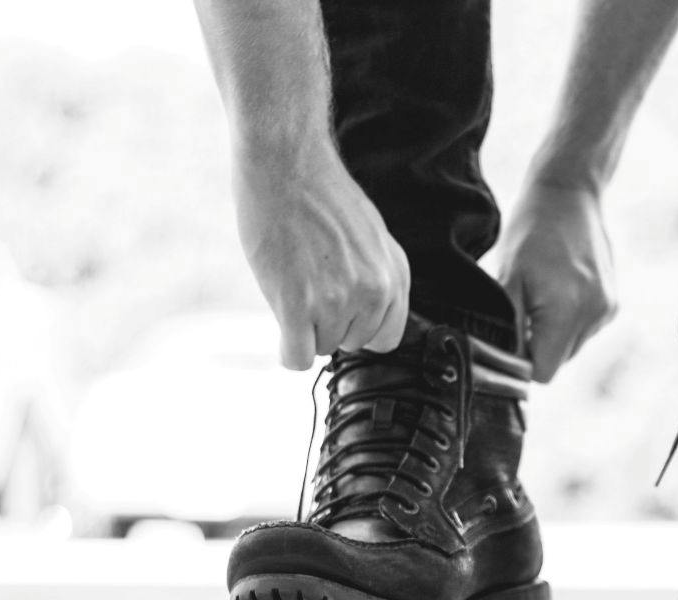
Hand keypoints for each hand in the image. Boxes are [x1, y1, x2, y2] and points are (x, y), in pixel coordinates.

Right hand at [232, 138, 409, 369]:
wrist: (286, 163)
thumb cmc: (322, 196)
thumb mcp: (373, 237)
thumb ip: (378, 278)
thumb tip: (370, 320)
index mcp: (396, 277)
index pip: (384, 338)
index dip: (358, 326)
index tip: (339, 306)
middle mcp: (373, 291)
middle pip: (348, 343)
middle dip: (328, 321)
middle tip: (308, 279)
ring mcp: (336, 299)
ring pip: (319, 348)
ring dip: (302, 324)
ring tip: (293, 279)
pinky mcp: (297, 303)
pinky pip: (296, 358)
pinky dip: (287, 349)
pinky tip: (282, 320)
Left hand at [497, 180, 616, 382]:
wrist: (569, 192)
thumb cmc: (531, 230)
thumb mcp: (508, 276)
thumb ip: (508, 325)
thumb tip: (505, 362)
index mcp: (566, 312)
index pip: (544, 372)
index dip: (523, 360)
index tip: (513, 333)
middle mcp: (593, 315)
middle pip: (559, 360)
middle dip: (539, 343)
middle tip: (525, 304)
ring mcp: (607, 309)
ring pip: (572, 346)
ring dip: (555, 330)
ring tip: (545, 291)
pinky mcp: (612, 303)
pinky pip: (585, 329)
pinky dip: (571, 318)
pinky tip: (562, 287)